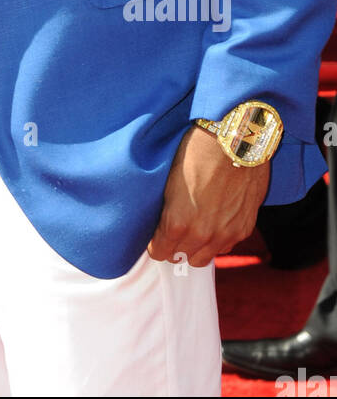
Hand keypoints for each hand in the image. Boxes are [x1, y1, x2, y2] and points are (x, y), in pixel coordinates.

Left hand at [147, 124, 270, 266]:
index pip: (159, 251)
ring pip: (204, 257)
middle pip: (181, 257)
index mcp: (177, 223)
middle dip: (175, 246)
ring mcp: (225, 234)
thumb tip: (164, 222)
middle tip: (175, 230)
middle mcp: (201, 235)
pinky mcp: (244, 228)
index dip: (155, 243)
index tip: (156, 236)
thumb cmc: (198, 152)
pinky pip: (225, 246)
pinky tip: (214, 221)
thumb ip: (168, 210)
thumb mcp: (170, 181)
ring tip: (195, 227)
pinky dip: (218, 239)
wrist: (235, 141)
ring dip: (197, 247)